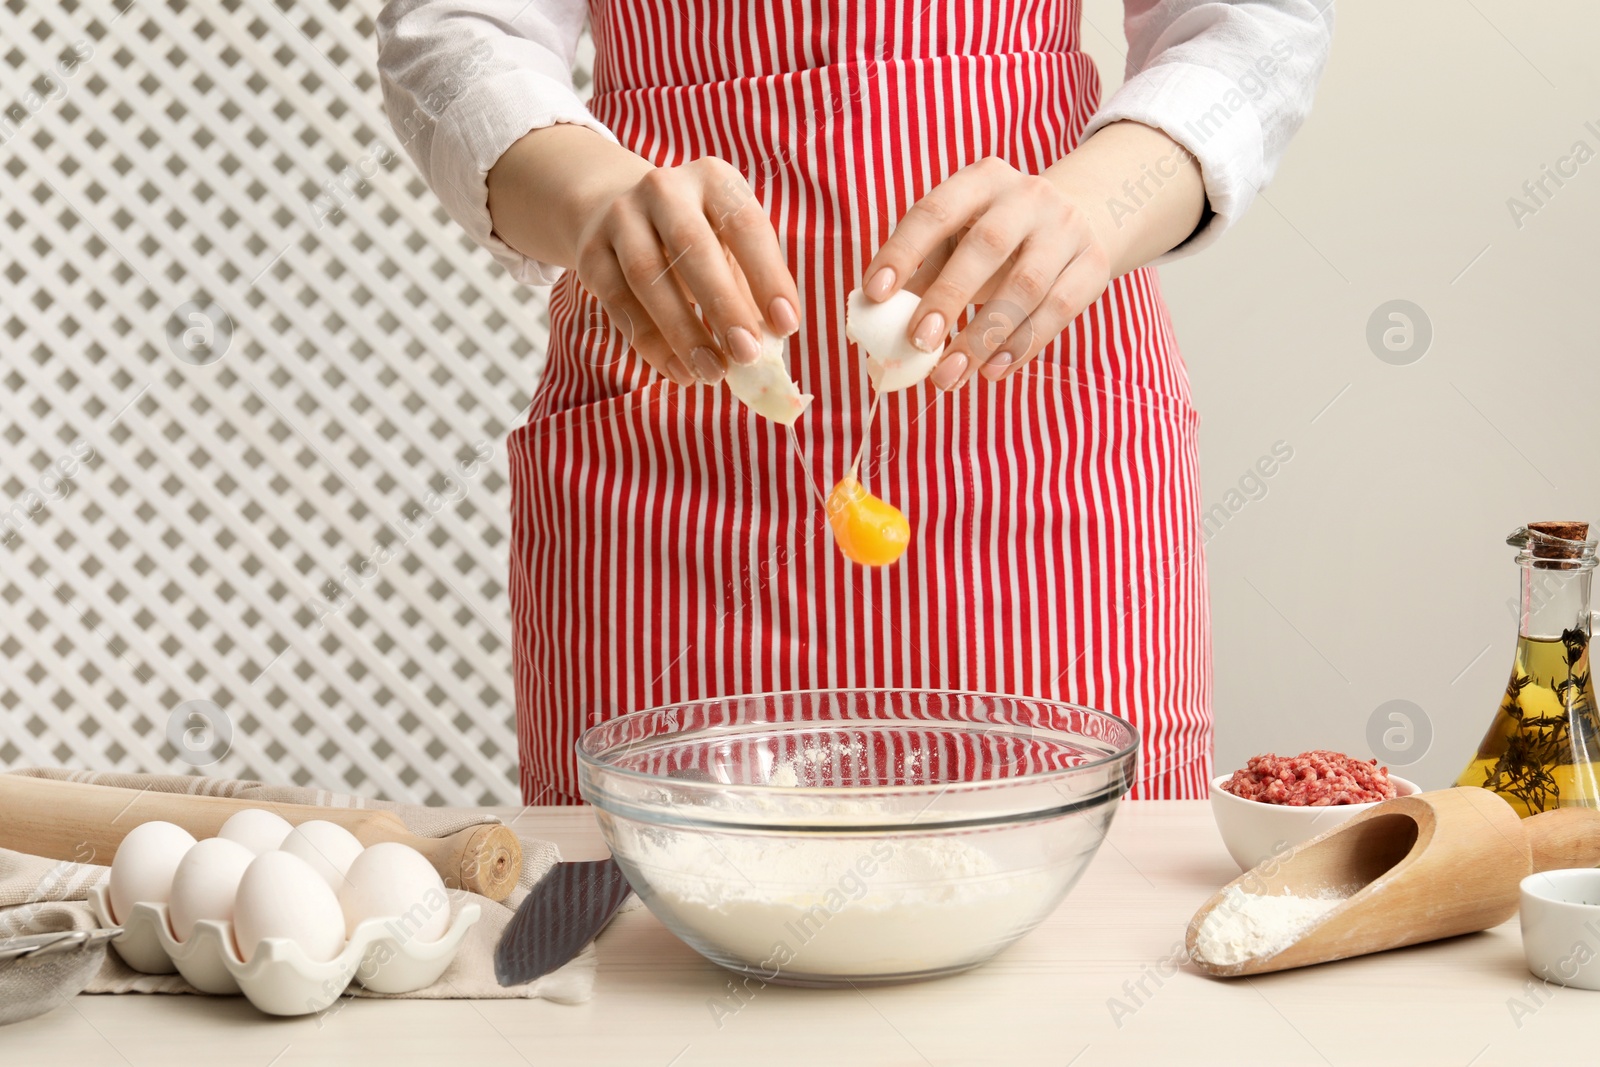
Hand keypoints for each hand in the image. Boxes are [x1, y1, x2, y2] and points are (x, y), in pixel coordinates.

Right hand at [488, 129, 799, 386]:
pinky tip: (679, 371)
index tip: (787, 326)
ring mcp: (621, 217)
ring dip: (683, 331)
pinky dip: (651, 343)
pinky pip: (620, 302)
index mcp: (713, 179)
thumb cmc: (695, 237)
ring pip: (648, 277)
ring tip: (713, 373)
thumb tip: (769, 347)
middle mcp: (664, 189)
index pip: (745, 225)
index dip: (768, 277)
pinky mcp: (592, 253)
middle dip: (722, 306)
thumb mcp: (728, 246)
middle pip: (692, 247)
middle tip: (747, 354)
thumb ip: (749, 290)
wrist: (613, 208)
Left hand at [859, 123, 1203, 389]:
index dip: (902, 252)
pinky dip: (1023, 345)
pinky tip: (992, 371)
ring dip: (984, 336)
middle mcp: (1027, 197)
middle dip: (948, 297)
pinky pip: (1059, 309)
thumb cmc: (998, 238)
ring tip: (948, 376)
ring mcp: (1065, 229)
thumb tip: (870, 326)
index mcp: (981, 180)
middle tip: (917, 343)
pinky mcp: (1093, 264)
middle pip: (985, 246)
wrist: (1084, 216)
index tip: (874, 295)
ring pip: (1026, 286)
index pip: (935, 211)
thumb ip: (919, 276)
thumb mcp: (959, 239)